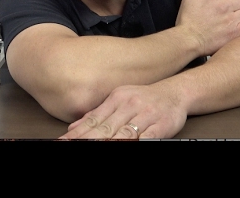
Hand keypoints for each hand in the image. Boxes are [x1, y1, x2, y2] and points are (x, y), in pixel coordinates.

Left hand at [59, 82, 186, 139]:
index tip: (64, 141)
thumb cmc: (144, 99)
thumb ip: (98, 113)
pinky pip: (149, 135)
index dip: (78, 133)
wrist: (175, 92)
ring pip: (125, 132)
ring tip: (97, 148)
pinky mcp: (162, 124)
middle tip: (73, 146)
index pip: (93, 120)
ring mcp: (146, 115)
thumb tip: (73, 127)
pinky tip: (134, 144)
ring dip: (112, 142)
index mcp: (116, 99)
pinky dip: (140, 141)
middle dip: (89, 140)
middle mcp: (129, 105)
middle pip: (106, 128)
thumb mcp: (119, 100)